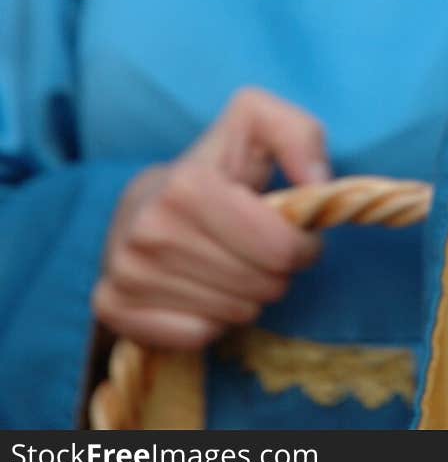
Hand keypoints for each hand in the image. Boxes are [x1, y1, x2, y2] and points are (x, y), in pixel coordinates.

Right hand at [93, 88, 329, 349]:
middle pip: (261, 286)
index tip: (296, 233)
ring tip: (233, 262)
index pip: (280, 249)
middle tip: (263, 248)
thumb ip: (299, 135)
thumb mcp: (258, 125)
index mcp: (185, 185)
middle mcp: (147, 230)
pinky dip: (213, 319)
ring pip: (233, 314)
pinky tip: (205, 286)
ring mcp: (124, 272)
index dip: (303, 245)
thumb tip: (319, 184)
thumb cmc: (216, 166)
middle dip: (277, 270)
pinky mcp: (113, 306)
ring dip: (247, 294)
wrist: (142, 200)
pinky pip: (197, 336)